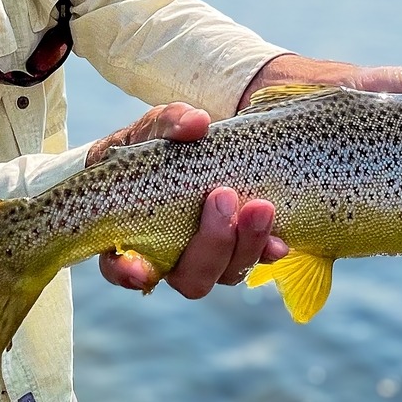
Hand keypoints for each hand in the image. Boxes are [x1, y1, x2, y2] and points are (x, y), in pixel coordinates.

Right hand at [93, 103, 287, 295]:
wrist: (187, 151)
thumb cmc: (152, 145)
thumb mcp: (154, 129)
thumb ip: (169, 124)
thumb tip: (197, 123)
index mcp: (130, 237)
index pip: (120, 269)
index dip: (128, 274)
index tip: (140, 268)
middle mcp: (170, 259)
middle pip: (190, 278)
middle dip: (211, 244)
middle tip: (222, 196)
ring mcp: (206, 258)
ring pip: (225, 274)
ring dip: (246, 245)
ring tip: (261, 207)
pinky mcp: (237, 248)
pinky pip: (254, 260)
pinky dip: (266, 251)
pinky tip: (281, 242)